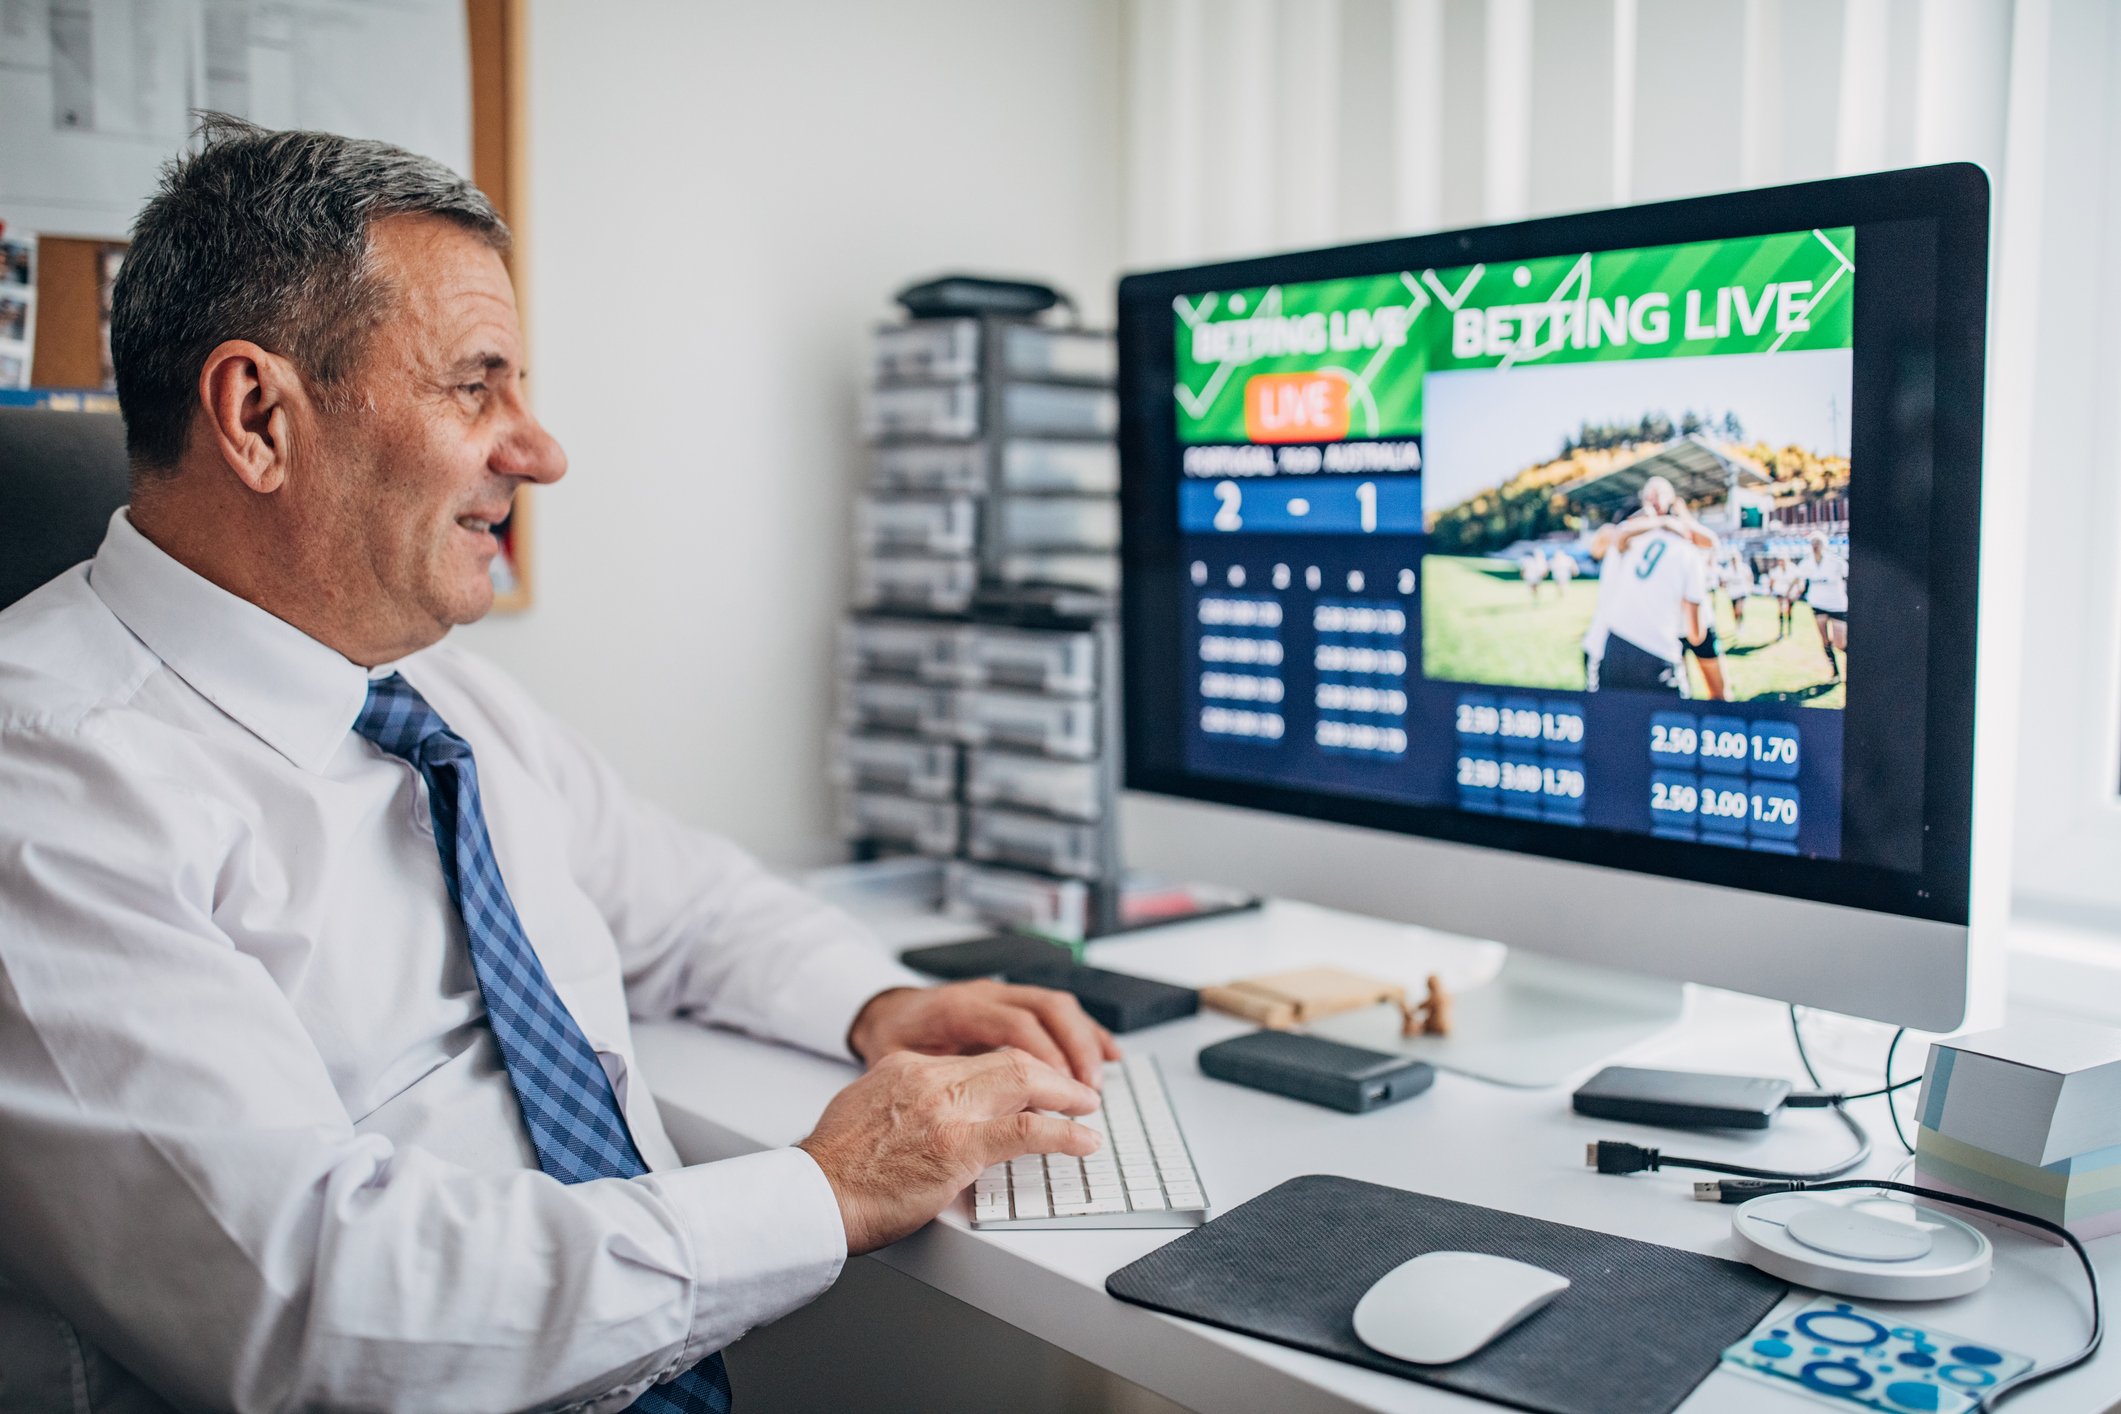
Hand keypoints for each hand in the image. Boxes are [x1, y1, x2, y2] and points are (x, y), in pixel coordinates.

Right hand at [797, 1048, 1100, 1252]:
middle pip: (1008, 1059)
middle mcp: (930, 1078)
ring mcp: (948, 1109)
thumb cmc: (834, 1169)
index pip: (976, 1059)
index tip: (1032, 1084)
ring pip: (1024, 1081)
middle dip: (1050, 1071)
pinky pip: (1027, 1131)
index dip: (1014, 1071)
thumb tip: (923, 1116)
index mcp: (907, 1067)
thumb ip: (899, 1102)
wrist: (814, 1195)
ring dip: (1066, 1093)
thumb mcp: (864, 1110)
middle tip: (1076, 1088)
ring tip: (1087, 1105)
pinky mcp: (960, 1146)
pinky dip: (1064, 1133)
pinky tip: (1084, 1140)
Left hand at [848, 978, 1120, 1087]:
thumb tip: (978, 1119)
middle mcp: (982, 994)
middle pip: (1045, 1011)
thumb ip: (940, 1085)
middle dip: (1074, 1052)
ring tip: (1098, 1080)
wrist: (880, 1015)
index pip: (1014, 1030)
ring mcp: (999, 993)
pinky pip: (1054, 1009)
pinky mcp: (1010, 999)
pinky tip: (1106, 1051)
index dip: (1047, 1063)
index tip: (1067, 1096)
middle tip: (1089, 1093)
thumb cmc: (892, 1044)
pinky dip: (1083, 1030)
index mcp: (956, 1009)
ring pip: (1055, 1005)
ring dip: (1083, 1041)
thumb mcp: (901, 1066)